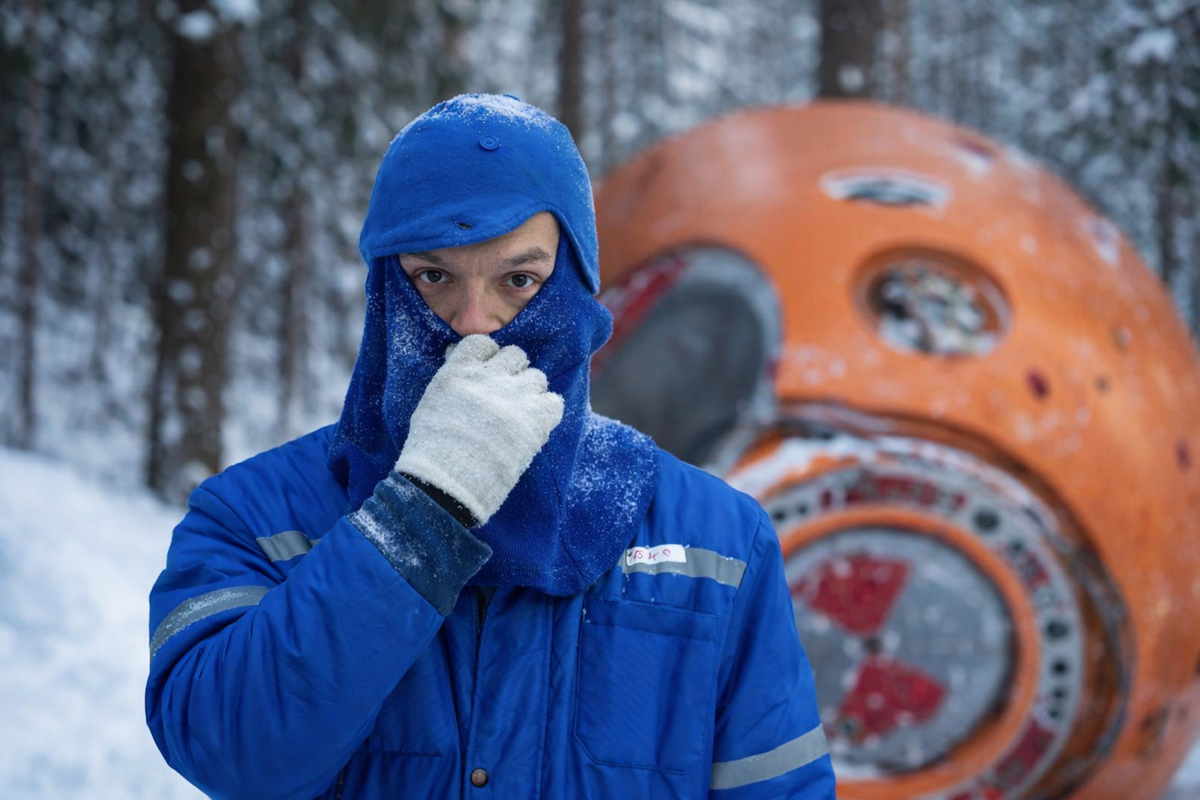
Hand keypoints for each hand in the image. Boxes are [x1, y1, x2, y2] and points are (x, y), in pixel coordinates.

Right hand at [396, 334, 563, 524]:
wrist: (447, 483)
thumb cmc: (432, 450)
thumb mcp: (431, 403)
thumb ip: (453, 380)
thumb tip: (462, 362)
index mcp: (459, 371)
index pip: (482, 343)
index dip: (487, 358)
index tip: (486, 374)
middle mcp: (489, 377)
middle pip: (515, 355)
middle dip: (511, 373)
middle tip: (505, 396)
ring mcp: (514, 396)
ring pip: (537, 377)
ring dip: (529, 392)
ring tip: (519, 415)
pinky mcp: (535, 418)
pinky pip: (553, 402)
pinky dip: (546, 412)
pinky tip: (534, 427)